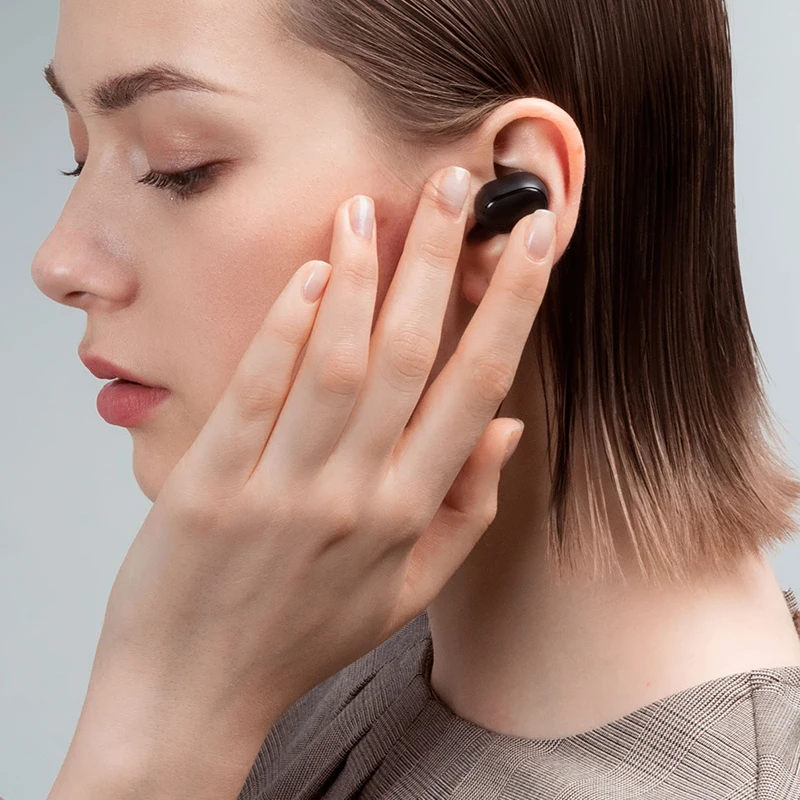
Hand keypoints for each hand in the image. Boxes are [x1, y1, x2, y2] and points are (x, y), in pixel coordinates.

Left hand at [88, 165, 556, 757]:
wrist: (196, 691)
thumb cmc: (305, 634)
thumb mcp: (408, 591)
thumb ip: (466, 511)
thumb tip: (507, 427)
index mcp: (411, 513)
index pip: (477, 386)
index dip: (510, 303)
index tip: (530, 239)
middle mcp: (357, 495)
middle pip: (409, 354)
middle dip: (438, 260)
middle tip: (451, 183)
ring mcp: (282, 490)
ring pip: (336, 362)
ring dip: (358, 276)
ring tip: (371, 209)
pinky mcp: (210, 486)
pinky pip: (257, 391)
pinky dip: (284, 327)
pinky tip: (307, 273)